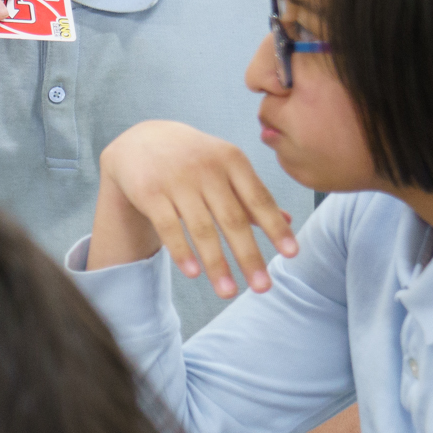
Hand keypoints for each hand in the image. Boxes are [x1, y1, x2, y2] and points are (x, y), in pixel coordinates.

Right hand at [95, 118, 299, 299]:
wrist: (141, 140)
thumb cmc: (193, 158)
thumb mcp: (225, 167)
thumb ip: (251, 195)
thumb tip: (287, 222)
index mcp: (232, 160)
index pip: (259, 199)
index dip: (275, 228)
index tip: (292, 254)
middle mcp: (206, 169)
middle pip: (232, 219)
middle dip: (248, 256)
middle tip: (263, 287)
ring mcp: (176, 181)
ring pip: (201, 228)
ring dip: (216, 264)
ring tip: (228, 292)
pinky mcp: (149, 193)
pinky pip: (168, 227)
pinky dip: (181, 252)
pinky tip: (194, 274)